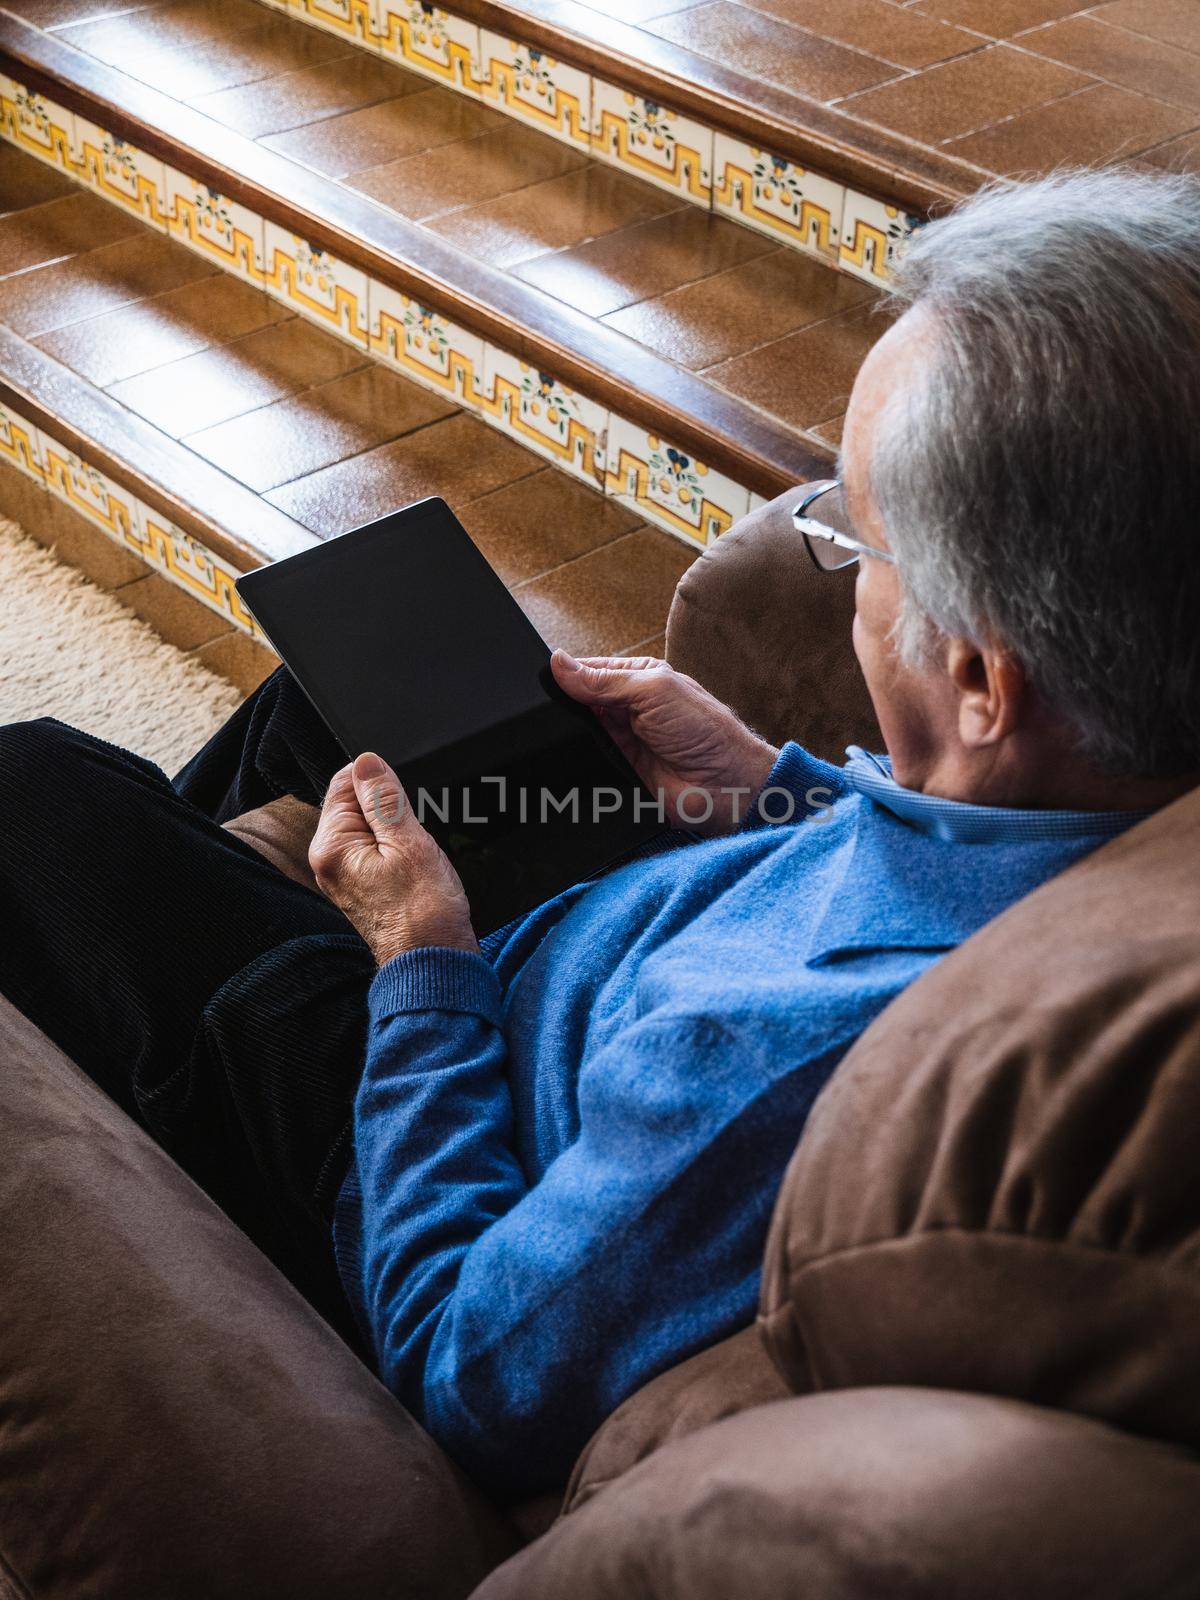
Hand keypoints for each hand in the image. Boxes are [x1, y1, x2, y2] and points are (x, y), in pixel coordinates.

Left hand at [309, 752, 477, 966]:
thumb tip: (366, 762)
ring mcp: (345, 876)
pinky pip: (378, 850)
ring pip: (372, 828)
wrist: (433, 962)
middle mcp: (329, 861)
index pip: (344, 783)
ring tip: (416, 859)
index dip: (381, 783)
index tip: (404, 804)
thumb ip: (384, 798)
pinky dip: (399, 850)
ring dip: (398, 831)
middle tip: (413, 838)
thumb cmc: (425, 913)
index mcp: (331, 846)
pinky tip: (415, 869)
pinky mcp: (363, 887)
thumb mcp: (409, 841)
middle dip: (391, 810)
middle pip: (356, 804)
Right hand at [551, 650, 778, 835]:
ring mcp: (623, 738)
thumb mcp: (653, 691)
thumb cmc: (705, 732)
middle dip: (566, 704)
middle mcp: (629, 706)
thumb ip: (605, 680)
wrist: (724, 786)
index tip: (541, 678)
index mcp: (639, 677)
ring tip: (562, 733)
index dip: (566, 673)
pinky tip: (569, 755)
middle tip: (546, 709)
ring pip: (580, 730)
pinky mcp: (619, 767)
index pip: (590, 669)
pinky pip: (588, 758)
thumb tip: (560, 663)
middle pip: (580, 700)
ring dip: (572, 732)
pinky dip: (578, 757)